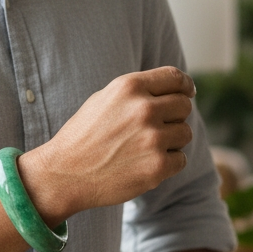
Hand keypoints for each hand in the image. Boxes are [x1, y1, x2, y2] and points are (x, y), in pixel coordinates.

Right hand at [19, 66, 194, 224]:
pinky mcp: (157, 167)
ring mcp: (152, 139)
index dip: (186, 86)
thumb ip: (138, 92)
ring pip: (185, 133)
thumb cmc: (83, 136)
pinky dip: (167, 164)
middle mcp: (144, 109)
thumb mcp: (104, 99)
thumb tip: (176, 91)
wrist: (64, 173)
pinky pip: (181, 159)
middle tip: (155, 129)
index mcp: (130, 87)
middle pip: (184, 106)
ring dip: (171, 141)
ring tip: (143, 148)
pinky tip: (143, 164)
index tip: (188, 93)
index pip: (175, 78)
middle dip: (174, 116)